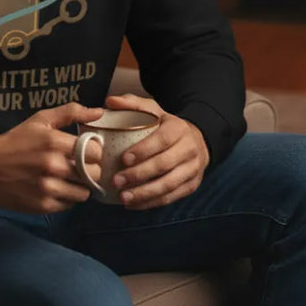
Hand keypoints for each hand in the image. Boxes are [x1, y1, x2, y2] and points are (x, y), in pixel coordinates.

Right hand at [0, 103, 103, 213]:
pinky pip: (70, 205)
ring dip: (80, 186)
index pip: (95, 152)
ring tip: (69, 179)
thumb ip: (71, 112)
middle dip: (90, 170)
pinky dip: (67, 197)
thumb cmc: (16, 140)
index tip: (86, 151)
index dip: (93, 151)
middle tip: (79, 166)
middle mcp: (54, 166)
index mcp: (55, 142)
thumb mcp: (40, 120)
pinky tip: (57, 188)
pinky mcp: (43, 206)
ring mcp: (48, 188)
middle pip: (94, 174)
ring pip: (84, 193)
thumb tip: (99, 112)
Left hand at [104, 93, 209, 209]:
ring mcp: (193, 169)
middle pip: (164, 165)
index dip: (143, 150)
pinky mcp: (191, 185)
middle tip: (117, 181)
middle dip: (139, 174)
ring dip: (145, 193)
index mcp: (179, 129)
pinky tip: (133, 204)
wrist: (196, 140)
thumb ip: (132, 104)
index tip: (123, 158)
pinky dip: (151, 203)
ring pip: (169, 184)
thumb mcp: (153, 110)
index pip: (162, 140)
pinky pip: (171, 197)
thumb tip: (110, 102)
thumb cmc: (166, 126)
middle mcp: (190, 149)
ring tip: (124, 197)